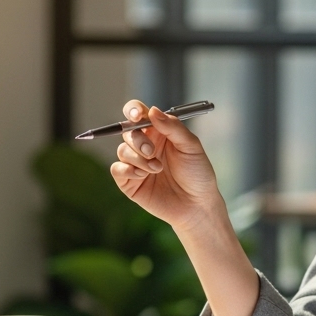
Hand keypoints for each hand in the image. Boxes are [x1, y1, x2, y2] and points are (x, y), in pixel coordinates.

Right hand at [111, 100, 223, 230]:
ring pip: (122, 150)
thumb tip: (152, 110)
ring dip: (138, 158)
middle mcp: (145, 145)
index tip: (138, 116)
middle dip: (137, 140)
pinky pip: (117, 169)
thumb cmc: (198, 173)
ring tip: (157, 169)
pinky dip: (127, 170)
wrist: (197, 205)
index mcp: (159, 132)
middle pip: (127, 131)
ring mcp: (136, 164)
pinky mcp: (129, 182)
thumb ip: (172, 127)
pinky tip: (142, 176)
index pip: (138, 113)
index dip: (133, 110)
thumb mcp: (191, 146)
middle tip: (151, 152)